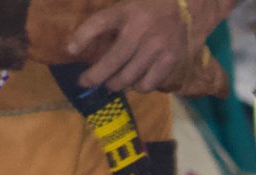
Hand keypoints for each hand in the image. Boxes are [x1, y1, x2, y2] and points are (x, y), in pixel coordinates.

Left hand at [70, 0, 211, 92]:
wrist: (185, 7)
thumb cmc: (149, 7)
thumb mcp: (126, 6)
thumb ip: (107, 23)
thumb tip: (77, 46)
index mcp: (126, 12)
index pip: (98, 23)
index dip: (81, 38)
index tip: (70, 51)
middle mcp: (140, 31)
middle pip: (111, 62)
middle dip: (95, 77)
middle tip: (87, 82)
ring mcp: (156, 48)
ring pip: (128, 78)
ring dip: (115, 84)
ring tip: (111, 84)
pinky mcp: (170, 61)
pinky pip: (148, 84)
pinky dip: (138, 87)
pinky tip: (135, 82)